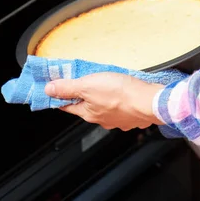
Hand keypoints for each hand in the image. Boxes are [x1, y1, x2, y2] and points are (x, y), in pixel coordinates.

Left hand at [44, 73, 164, 130]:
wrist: (151, 102)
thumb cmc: (121, 94)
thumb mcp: (88, 85)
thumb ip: (68, 88)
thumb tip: (49, 90)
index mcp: (88, 113)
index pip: (67, 105)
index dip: (60, 96)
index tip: (56, 89)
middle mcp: (102, 119)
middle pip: (87, 106)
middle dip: (84, 95)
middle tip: (84, 81)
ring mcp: (119, 119)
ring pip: (105, 108)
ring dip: (104, 98)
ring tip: (107, 84)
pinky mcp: (133, 115)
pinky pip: (122, 108)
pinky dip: (120, 101)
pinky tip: (124, 92)